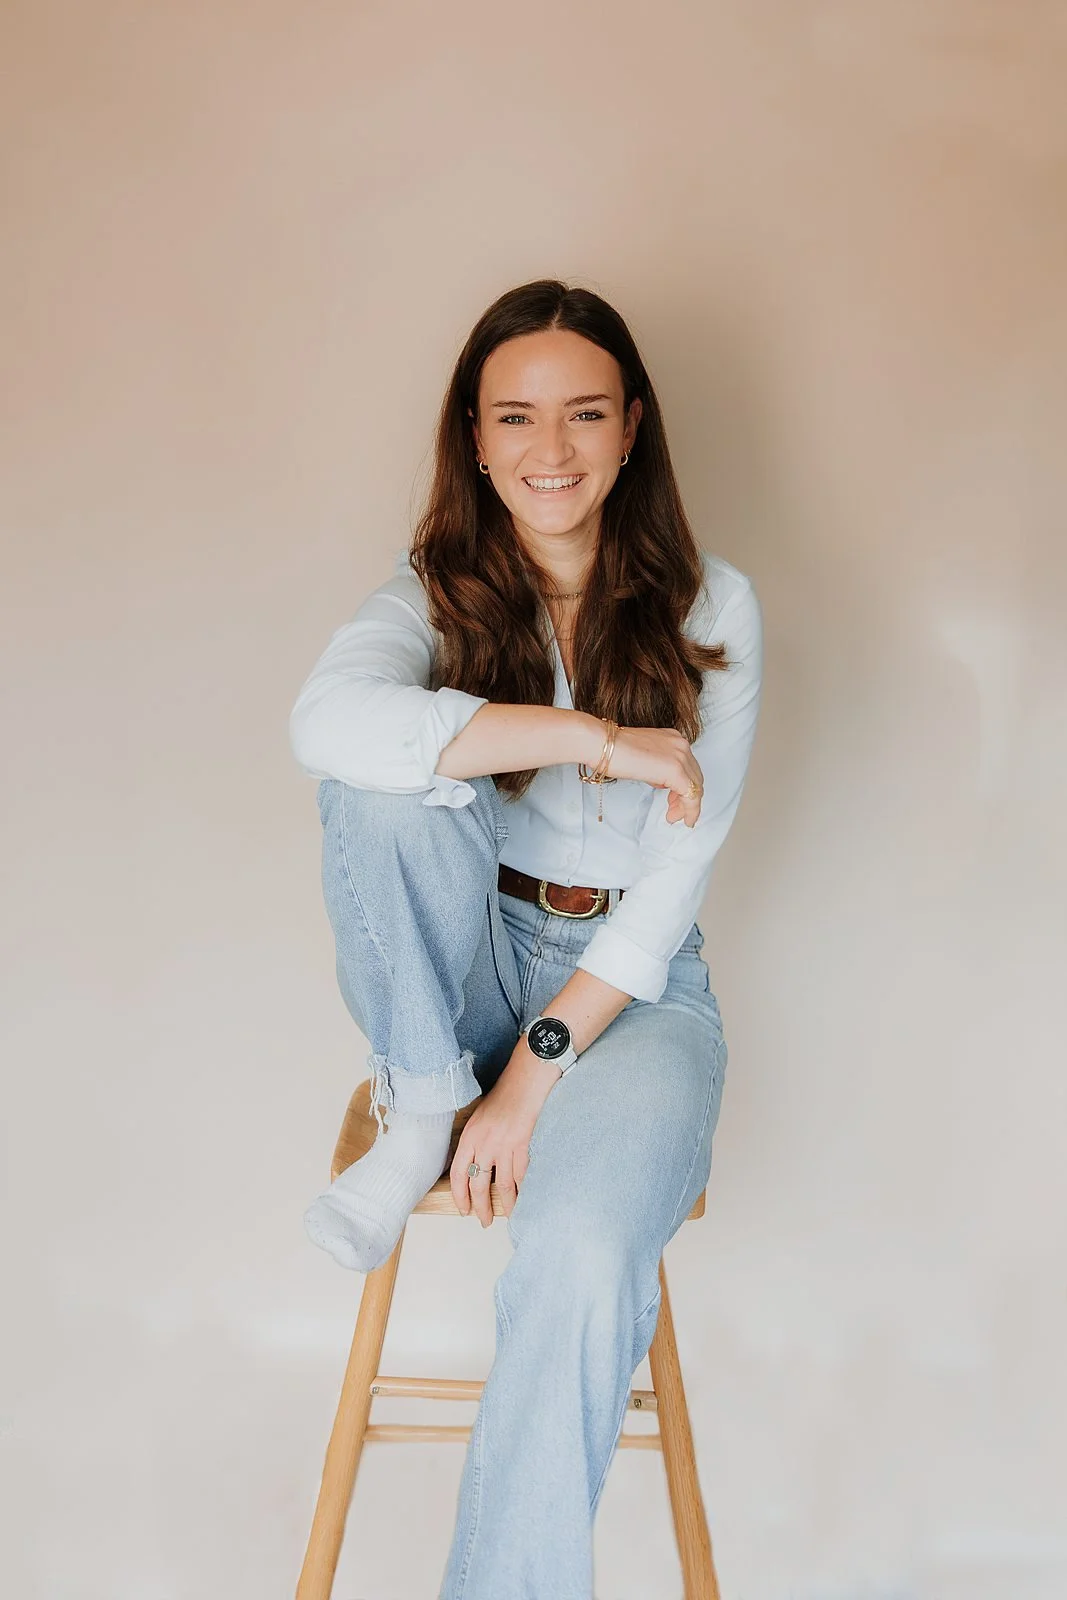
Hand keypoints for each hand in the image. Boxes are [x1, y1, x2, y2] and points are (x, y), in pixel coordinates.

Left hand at [450, 1043, 559, 1225]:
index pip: (458, 1173)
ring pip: (502, 1185)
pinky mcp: (523, 1145)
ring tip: (509, 1215)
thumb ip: (477, 1139)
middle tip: (484, 1220)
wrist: (527, 1079)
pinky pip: (521, 1176)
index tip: (464, 1209)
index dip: (459, 1196)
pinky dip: (523, 1189)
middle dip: (481, 1207)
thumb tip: (477, 1163)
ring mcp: (504, 1145)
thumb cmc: (506, 1094)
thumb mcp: (480, 1116)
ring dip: (506, 1204)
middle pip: (478, 1184)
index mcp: (470, 1136)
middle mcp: (484, 1143)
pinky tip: (526, 1198)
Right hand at [598, 724, 704, 828]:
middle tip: (676, 812)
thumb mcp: (643, 756)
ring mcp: (680, 756)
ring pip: (696, 787)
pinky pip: (691, 795)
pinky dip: (690, 810)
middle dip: (687, 798)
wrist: (602, 745)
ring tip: (675, 817)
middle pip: (695, 777)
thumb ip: (657, 766)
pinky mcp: (675, 770)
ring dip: (688, 806)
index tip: (676, 800)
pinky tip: (685, 818)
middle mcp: (680, 745)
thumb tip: (661, 780)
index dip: (685, 787)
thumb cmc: (613, 750)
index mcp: (673, 739)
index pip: (689, 767)